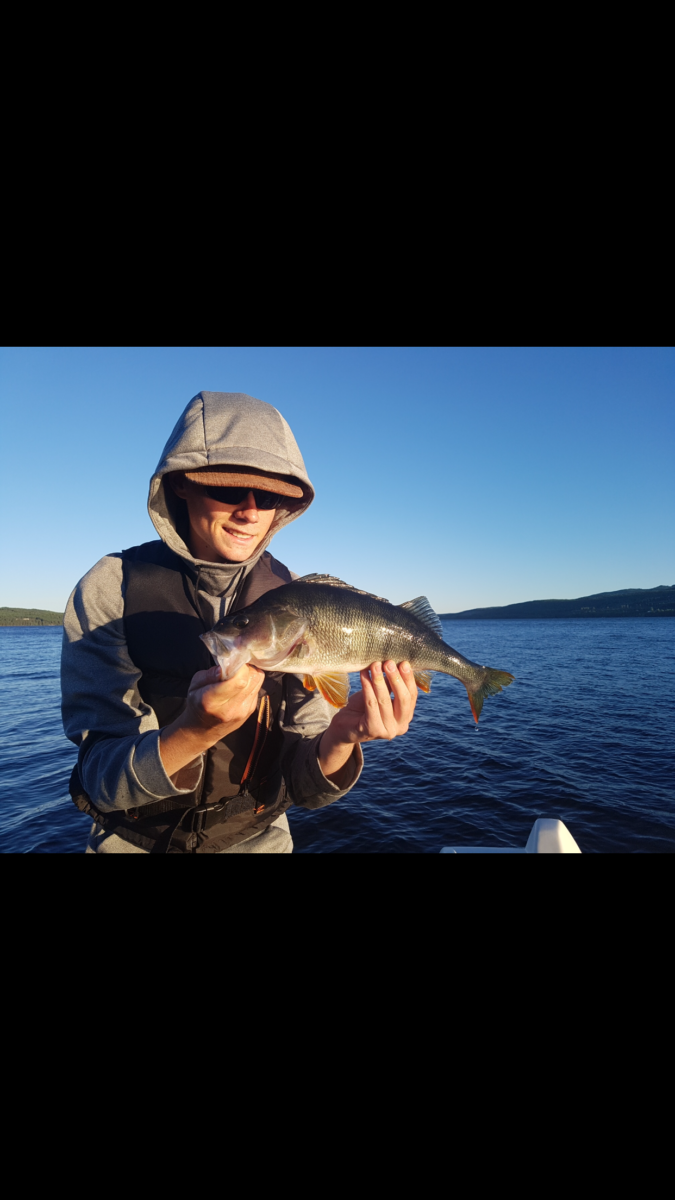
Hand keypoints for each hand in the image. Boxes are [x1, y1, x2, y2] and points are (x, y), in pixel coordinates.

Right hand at [159, 662, 263, 779]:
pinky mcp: (251, 710)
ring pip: (258, 681)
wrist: (203, 731)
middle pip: (252, 678)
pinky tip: (240, 684)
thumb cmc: (196, 705)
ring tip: (238, 673)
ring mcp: (244, 711)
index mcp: (212, 701)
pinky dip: (250, 681)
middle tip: (235, 665)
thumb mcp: (194, 686)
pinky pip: (257, 687)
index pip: (238, 680)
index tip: (232, 660)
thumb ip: (210, 674)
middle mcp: (231, 708)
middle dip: (245, 666)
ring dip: (250, 672)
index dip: (239, 665)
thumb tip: (226, 663)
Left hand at [318, 661, 417, 784]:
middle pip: (403, 699)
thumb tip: (396, 662)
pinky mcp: (372, 730)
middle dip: (396, 678)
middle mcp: (400, 727)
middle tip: (388, 662)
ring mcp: (387, 731)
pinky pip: (371, 704)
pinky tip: (364, 675)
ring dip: (379, 680)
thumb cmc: (363, 708)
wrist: (344, 727)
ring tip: (374, 665)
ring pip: (385, 700)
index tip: (403, 662)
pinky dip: (367, 687)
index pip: (412, 696)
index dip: (408, 679)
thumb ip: (391, 685)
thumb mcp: (381, 695)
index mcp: (405, 718)